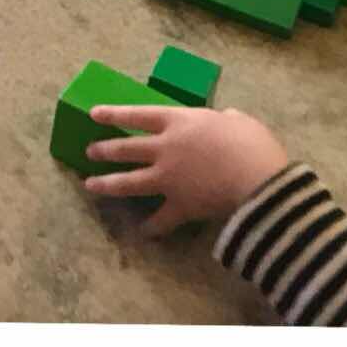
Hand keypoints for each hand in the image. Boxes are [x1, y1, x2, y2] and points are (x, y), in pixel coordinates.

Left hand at [82, 105, 289, 234]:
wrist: (257, 179)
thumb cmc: (251, 144)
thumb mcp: (239, 120)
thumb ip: (227, 118)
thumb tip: (227, 117)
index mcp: (178, 122)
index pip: (138, 114)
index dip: (115, 114)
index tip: (94, 114)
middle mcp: (165, 148)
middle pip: (127, 149)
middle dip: (105, 150)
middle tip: (90, 152)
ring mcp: (168, 178)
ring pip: (130, 182)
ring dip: (108, 184)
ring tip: (91, 185)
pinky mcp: (179, 205)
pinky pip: (161, 219)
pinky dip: (152, 227)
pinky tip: (143, 232)